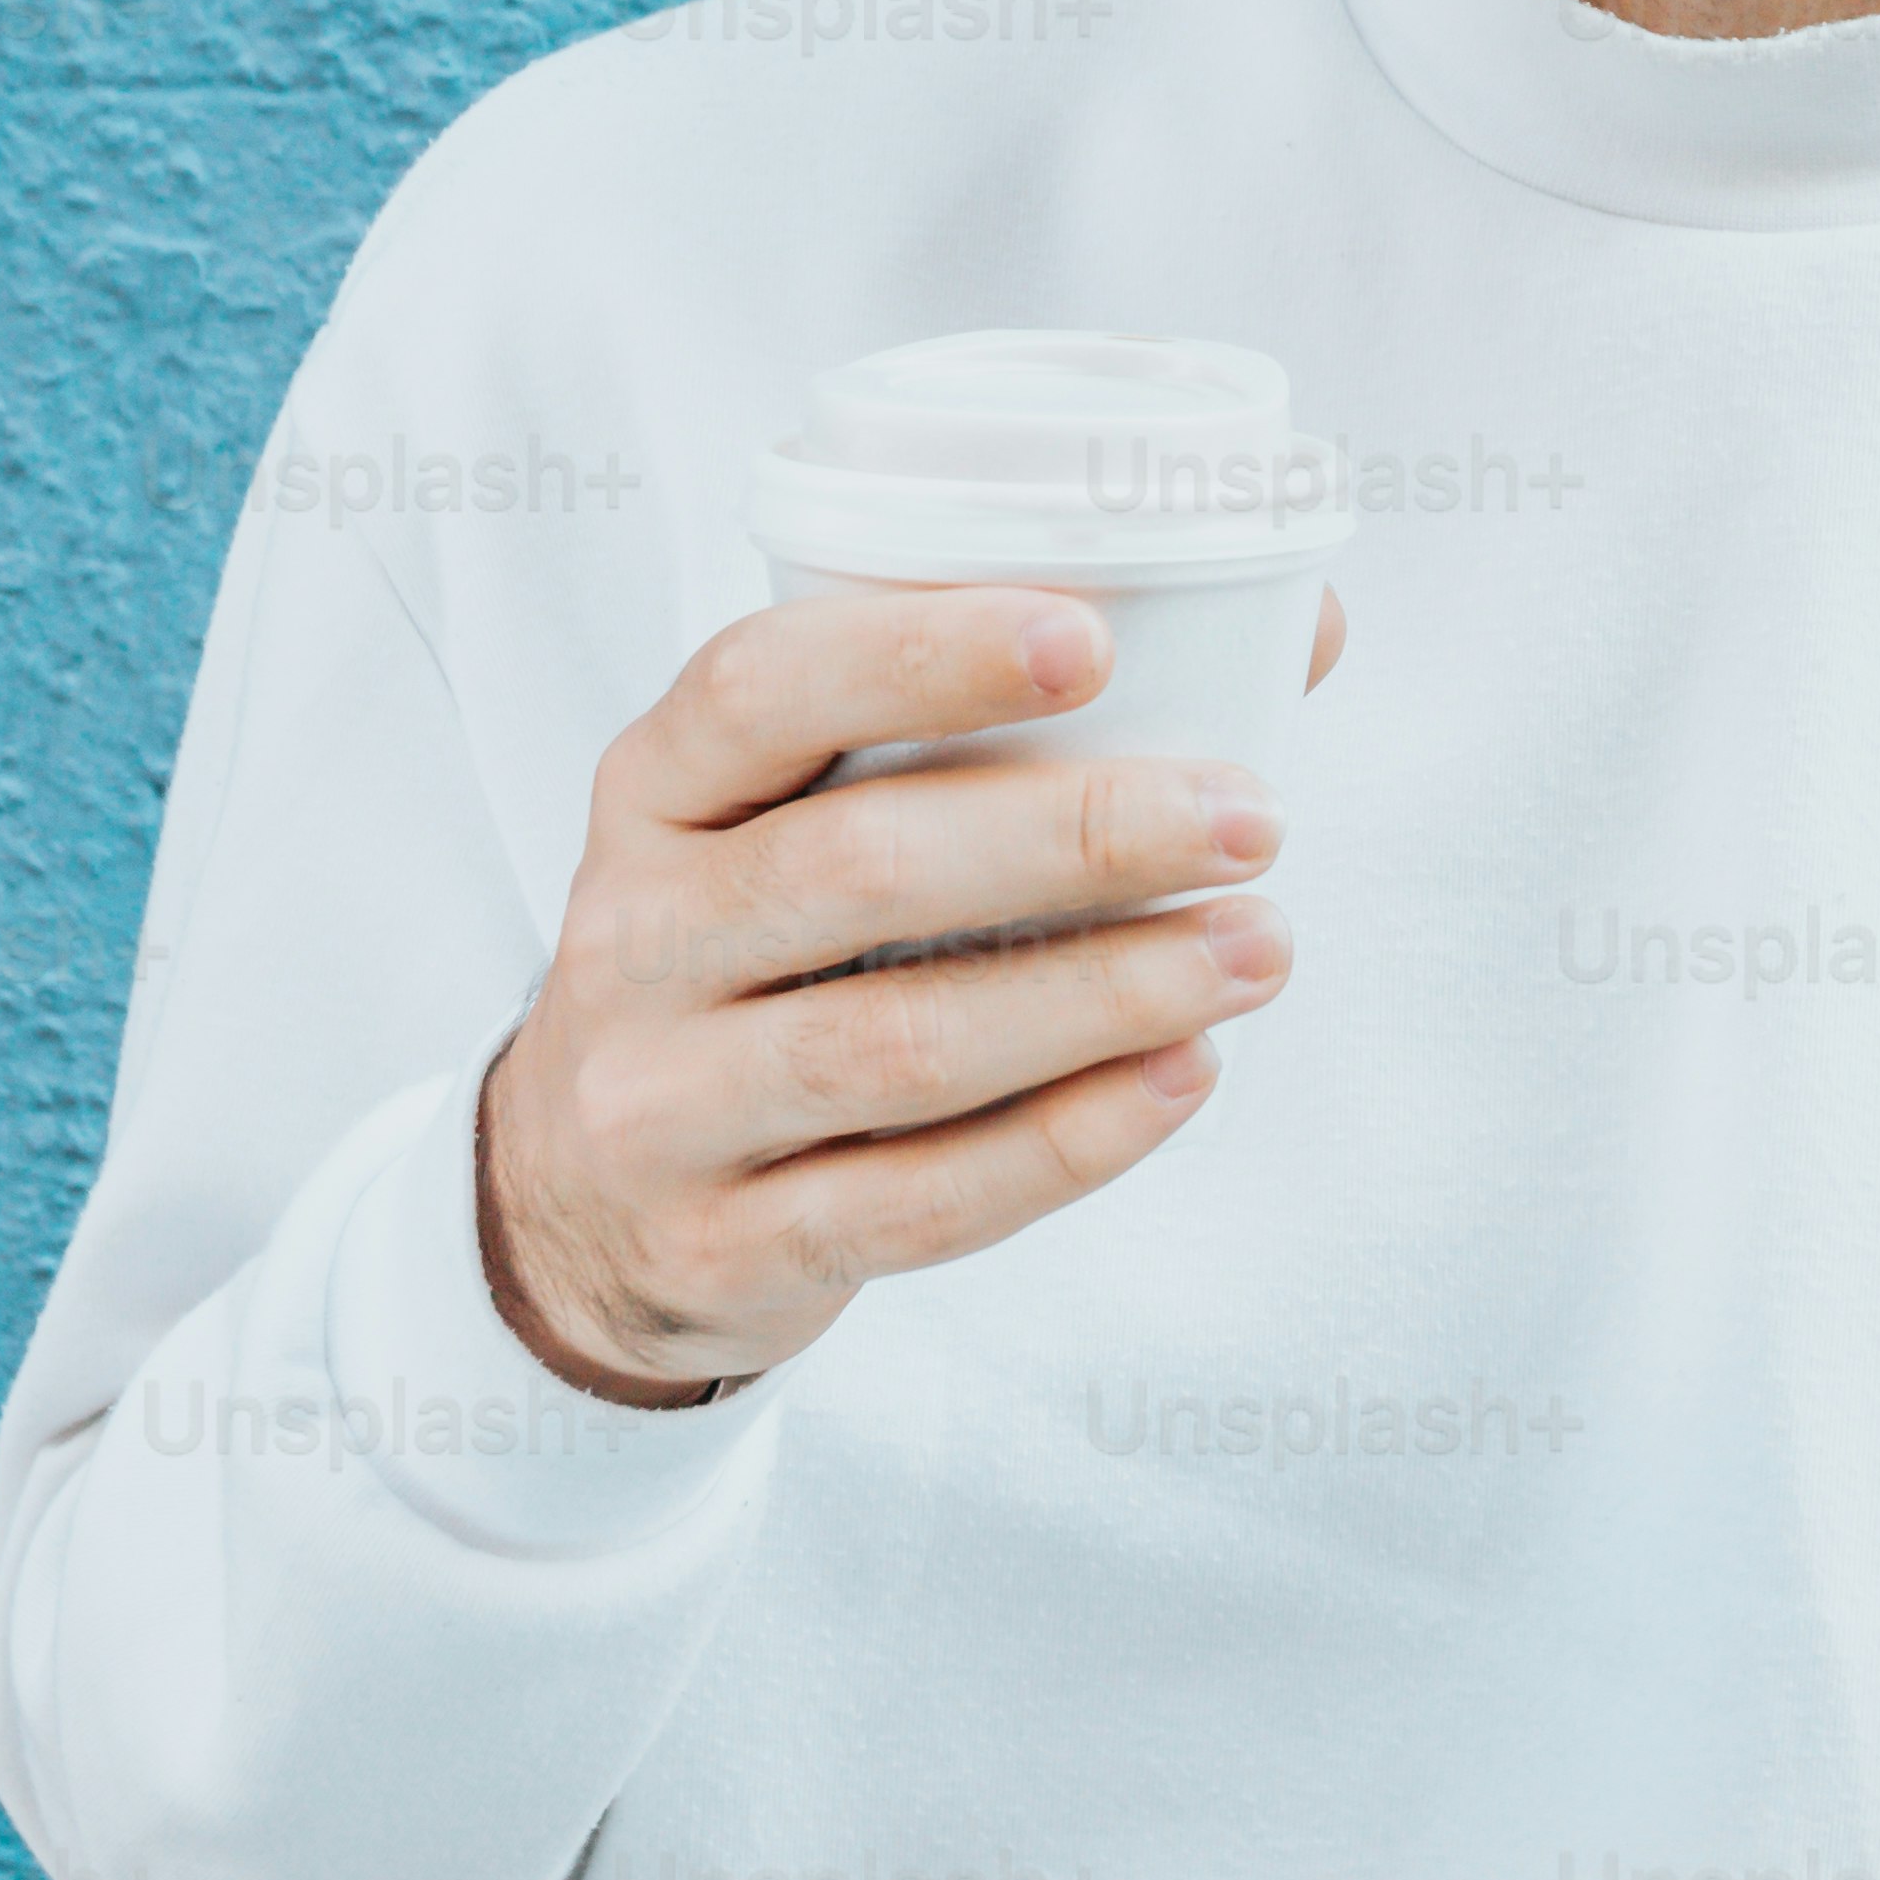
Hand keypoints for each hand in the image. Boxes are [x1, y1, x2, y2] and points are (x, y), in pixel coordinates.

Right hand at [468, 581, 1332, 1405]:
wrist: (582, 1215)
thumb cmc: (764, 960)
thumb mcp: (798, 823)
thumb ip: (995, 724)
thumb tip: (1297, 628)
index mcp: (655, 791)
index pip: (761, 688)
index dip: (921, 653)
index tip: (1093, 638)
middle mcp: (635, 939)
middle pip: (857, 870)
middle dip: (1076, 834)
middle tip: (1249, 817)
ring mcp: (661, 1109)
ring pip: (898, 1047)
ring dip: (1103, 995)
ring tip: (1255, 948)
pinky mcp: (722, 1252)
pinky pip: (915, 1202)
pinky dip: (1067, 1142)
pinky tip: (1183, 1078)